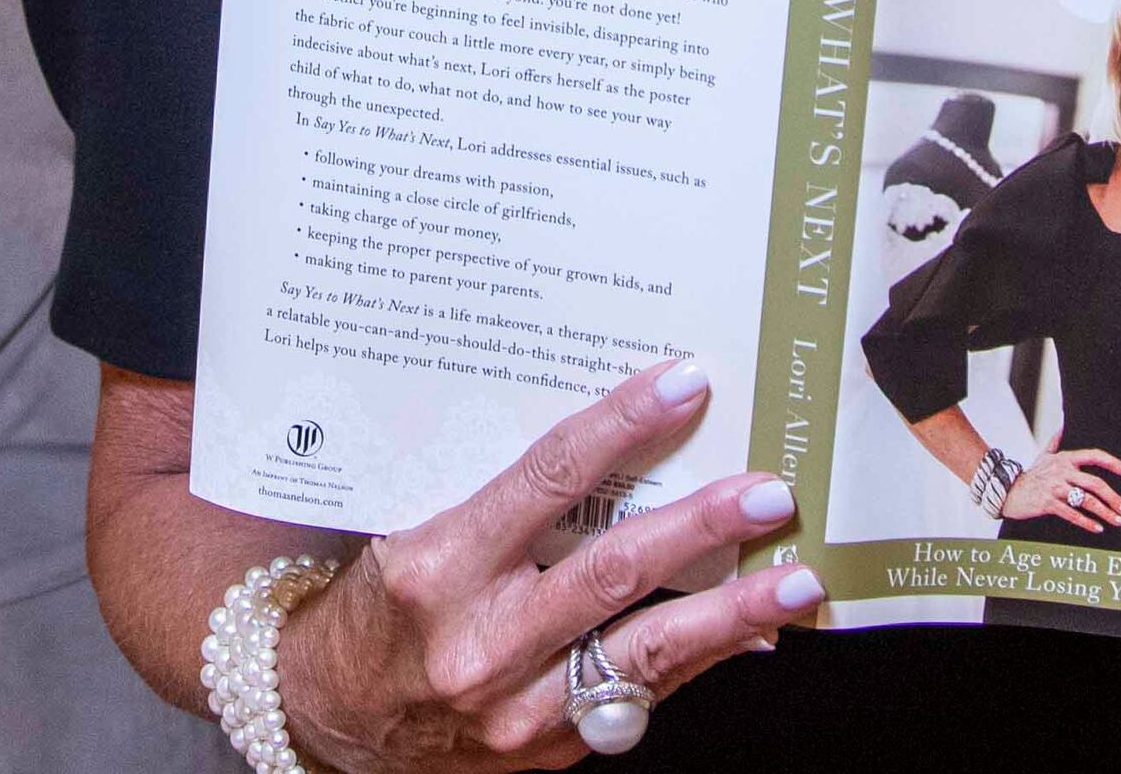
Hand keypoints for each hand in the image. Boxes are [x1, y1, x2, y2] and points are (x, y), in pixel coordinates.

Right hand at [275, 358, 825, 770]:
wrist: (325, 713)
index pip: (543, 480)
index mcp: (435, 566)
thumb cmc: (376, 605)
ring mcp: (513, 709)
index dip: (620, 427)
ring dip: (730, 613)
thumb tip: (614, 453)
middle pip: (610, 571)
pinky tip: (749, 633)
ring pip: (643, 652)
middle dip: (700, 527)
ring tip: (795, 579)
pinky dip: (698, 661)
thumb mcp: (414, 531)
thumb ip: (504, 500)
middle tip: (766, 490)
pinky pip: (637, 698)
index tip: (683, 384)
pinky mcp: (543, 752)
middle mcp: (476, 641)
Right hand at [1000, 447, 1120, 533]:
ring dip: (1105, 512)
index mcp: (1065, 459)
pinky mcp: (1048, 503)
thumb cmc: (1030, 476)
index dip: (1112, 462)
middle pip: (1094, 483)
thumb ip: (1055, 441)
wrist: (1007, 490)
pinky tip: (1099, 528)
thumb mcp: (1043, 456)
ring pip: (1086, 500)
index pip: (1093, 455)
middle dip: (1113, 497)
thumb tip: (1063, 424)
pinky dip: (1087, 522)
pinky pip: (1072, 514)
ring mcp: (1055, 488)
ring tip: (1118, 521)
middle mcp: (1062, 471)